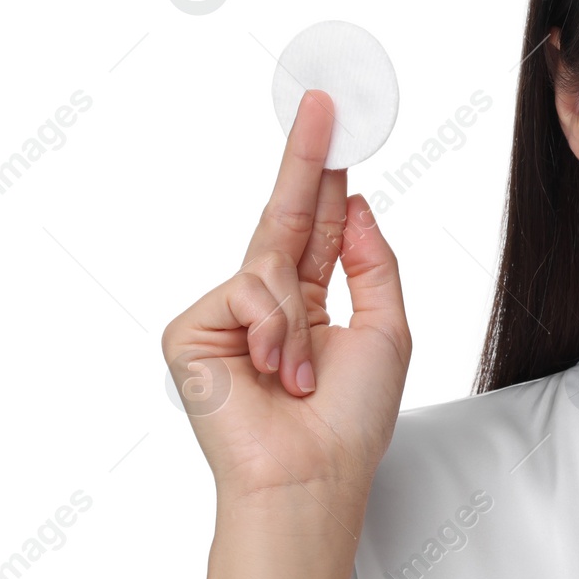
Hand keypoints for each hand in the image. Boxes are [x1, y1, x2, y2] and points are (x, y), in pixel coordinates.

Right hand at [160, 90, 412, 506]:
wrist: (312, 476)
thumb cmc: (353, 419)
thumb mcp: (386, 327)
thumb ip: (371, 261)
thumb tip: (355, 202)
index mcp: (312, 301)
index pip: (316, 224)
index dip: (326, 174)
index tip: (335, 124)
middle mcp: (267, 302)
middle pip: (284, 213)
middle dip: (305, 158)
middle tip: (322, 102)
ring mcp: (227, 316)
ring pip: (271, 261)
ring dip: (301, 318)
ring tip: (304, 373)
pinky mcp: (191, 331)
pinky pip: (245, 291)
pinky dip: (273, 329)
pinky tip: (276, 372)